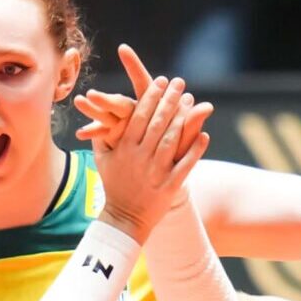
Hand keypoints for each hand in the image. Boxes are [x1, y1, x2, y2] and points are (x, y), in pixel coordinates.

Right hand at [81, 55, 211, 239]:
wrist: (124, 219)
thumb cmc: (114, 186)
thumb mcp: (102, 160)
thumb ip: (100, 136)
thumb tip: (96, 113)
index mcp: (124, 149)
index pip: (139, 117)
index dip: (151, 97)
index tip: (161, 81)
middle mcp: (140, 158)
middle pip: (157, 124)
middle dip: (169, 100)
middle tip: (179, 82)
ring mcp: (155, 172)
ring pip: (171, 141)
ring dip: (182, 119)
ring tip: (191, 100)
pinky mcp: (169, 186)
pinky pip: (185, 165)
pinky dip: (195, 150)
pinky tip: (204, 135)